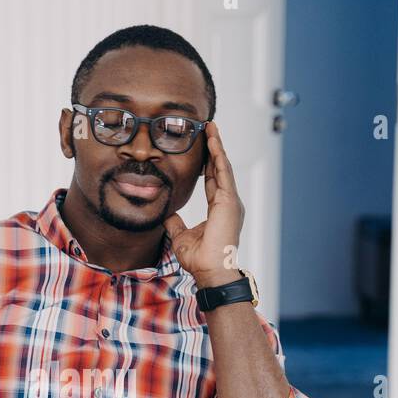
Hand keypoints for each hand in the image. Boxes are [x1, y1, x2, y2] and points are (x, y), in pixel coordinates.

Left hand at [163, 121, 245, 287]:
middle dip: (213, 148)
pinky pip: (223, 172)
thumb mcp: (180, 236)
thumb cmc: (199, 258)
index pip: (211, 180)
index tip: (201, 147)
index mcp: (219, 209)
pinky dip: (218, 155)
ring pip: (222, 166)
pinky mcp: (230, 201)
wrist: (210, 271)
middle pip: (219, 169)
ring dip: (216, 146)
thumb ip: (175, 223)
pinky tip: (213, 141)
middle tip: (208, 128)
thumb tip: (167, 214)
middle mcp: (228, 202)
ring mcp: (231, 201)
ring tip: (210, 127)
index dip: (206, 163)